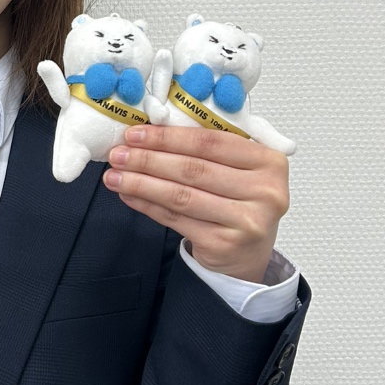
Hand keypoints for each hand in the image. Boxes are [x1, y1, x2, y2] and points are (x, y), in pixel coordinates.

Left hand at [103, 125, 288, 283]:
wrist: (250, 251)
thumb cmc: (239, 201)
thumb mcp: (237, 168)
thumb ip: (206, 150)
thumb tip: (148, 135)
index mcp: (268, 161)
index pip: (210, 142)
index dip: (168, 137)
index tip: (135, 134)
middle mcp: (264, 191)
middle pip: (193, 169)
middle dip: (148, 160)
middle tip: (118, 154)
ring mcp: (247, 220)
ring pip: (182, 196)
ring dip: (141, 183)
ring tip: (115, 176)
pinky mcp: (225, 243)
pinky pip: (176, 219)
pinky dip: (147, 206)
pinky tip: (129, 196)